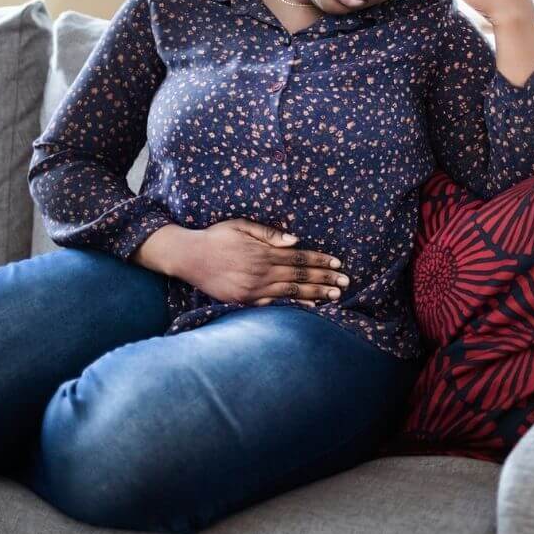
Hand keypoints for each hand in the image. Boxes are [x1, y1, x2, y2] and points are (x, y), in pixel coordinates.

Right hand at [168, 219, 349, 308]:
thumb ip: (269, 233)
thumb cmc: (216, 237)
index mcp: (263, 252)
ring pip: (291, 293)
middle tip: (345, 283)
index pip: (300, 258)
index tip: (338, 264)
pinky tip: (308, 307)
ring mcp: (253, 289)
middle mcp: (261, 272)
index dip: (321, 261)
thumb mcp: (241, 225)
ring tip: (334, 296)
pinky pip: (274, 305)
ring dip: (315, 295)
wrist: (188, 256)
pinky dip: (293, 306)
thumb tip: (295, 241)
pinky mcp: (244, 301)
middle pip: (300, 277)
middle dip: (325, 280)